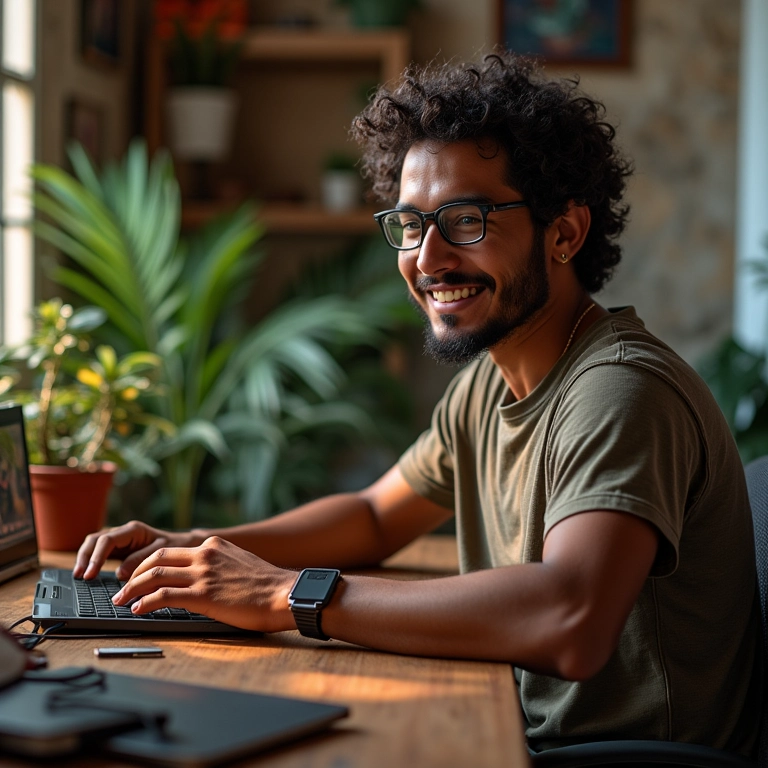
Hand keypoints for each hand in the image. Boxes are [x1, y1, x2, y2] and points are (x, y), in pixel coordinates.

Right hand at [74, 521, 203, 580]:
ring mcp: (120, 540)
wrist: (183, 544)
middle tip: (80, 575)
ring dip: (84, 558)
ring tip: (79, 575)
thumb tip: (120, 573)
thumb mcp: (161, 552)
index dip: (97, 557)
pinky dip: (91, 560)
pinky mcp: (119, 549)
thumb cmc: (175, 547)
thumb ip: (140, 560)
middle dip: (85, 556)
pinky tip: (86, 573)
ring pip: (94, 543)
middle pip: (95, 539)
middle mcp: (124, 532)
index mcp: (134, 530)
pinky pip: (100, 551)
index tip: (90, 573)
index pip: (108, 540)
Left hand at [111, 536, 296, 632]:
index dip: (149, 564)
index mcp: (214, 545)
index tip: (138, 576)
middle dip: (134, 573)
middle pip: (156, 558)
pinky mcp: (203, 594)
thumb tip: (202, 580)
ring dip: (132, 588)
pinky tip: (138, 610)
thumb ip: (218, 565)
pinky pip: (164, 595)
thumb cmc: (267, 586)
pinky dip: (146, 602)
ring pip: (154, 575)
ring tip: (121, 600)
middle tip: (122, 587)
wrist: (284, 594)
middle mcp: (206, 554)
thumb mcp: (239, 564)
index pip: (171, 550)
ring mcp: (203, 573)